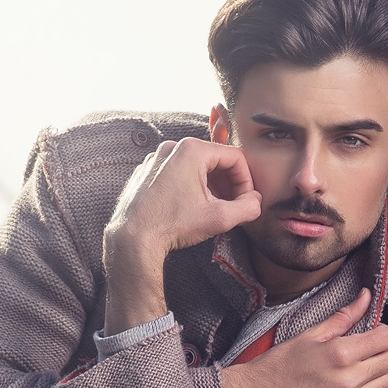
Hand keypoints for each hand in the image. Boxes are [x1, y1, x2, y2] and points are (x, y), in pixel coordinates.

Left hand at [101, 139, 260, 333]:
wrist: (132, 239)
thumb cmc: (172, 225)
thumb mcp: (219, 218)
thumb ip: (247, 207)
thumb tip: (255, 203)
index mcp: (192, 149)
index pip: (235, 157)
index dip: (246, 180)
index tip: (246, 201)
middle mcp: (171, 148)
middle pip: (214, 160)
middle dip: (228, 184)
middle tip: (232, 206)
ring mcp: (155, 159)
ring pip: (195, 168)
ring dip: (209, 186)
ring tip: (212, 209)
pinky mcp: (145, 173)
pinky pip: (176, 174)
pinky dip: (188, 187)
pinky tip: (189, 209)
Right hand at [213, 290, 387, 387]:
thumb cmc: (278, 365)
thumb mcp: (309, 335)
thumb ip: (343, 317)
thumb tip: (367, 296)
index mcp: (340, 353)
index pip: (387, 339)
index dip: (381, 333)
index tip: (371, 334)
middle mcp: (349, 380)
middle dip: (378, 353)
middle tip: (359, 352)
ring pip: (384, 383)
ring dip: (373, 374)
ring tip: (351, 371)